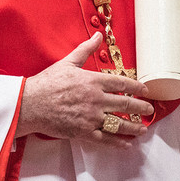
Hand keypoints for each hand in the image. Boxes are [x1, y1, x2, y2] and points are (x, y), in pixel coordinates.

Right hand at [17, 33, 152, 145]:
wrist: (29, 103)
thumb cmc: (46, 83)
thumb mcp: (66, 62)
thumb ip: (85, 50)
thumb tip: (97, 36)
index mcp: (92, 81)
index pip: (121, 84)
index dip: (136, 87)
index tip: (145, 90)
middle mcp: (95, 99)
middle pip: (126, 104)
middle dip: (142, 108)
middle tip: (150, 109)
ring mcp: (91, 117)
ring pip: (120, 123)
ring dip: (135, 127)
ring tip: (143, 128)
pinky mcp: (84, 131)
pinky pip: (106, 139)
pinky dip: (118, 143)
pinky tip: (127, 143)